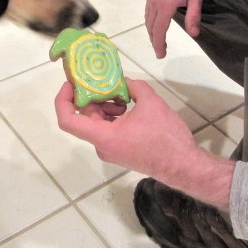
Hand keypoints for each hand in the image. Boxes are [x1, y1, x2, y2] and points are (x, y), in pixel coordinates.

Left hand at [55, 78, 199, 183]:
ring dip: (104, 105)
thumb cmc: (165, 137)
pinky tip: (128, 105)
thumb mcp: (151, 103)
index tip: (71, 83)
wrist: (184, 166)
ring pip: (96, 123)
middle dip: (91, 97)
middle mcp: (101, 145)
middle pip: (84, 118)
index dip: (63, 100)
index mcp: (103, 136)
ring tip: (122, 95)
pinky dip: (112, 115)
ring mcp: (110, 150)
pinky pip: (108, 129)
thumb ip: (135, 87)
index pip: (68, 120)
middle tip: (104, 82)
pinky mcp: (120, 151)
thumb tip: (126, 82)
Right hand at [145, 0, 202, 58]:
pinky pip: (147, 11)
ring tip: (157, 40)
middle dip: (154, 41)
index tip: (161, 54)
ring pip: (147, 20)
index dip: (159, 44)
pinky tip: (153, 24)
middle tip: (160, 51)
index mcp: (165, 6)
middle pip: (151, 27)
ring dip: (151, 32)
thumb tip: (193, 34)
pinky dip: (149, 22)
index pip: (159, 30)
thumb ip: (194, 15)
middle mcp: (154, 3)